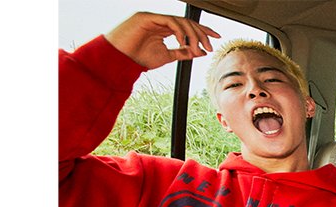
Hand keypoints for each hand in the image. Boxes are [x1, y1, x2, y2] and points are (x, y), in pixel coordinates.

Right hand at [104, 11, 220, 69]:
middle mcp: (160, 20)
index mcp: (164, 28)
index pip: (187, 26)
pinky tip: (184, 42)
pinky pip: (170, 21)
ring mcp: (153, 18)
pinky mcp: (146, 17)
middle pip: (187, 22)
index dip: (203, 30)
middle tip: (210, 47)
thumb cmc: (138, 58)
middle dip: (201, 34)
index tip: (216, 37)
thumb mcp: (166, 56)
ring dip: (192, 35)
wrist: (119, 60)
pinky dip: (180, 31)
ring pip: (180, 21)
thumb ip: (182, 52)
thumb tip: (200, 51)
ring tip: (198, 48)